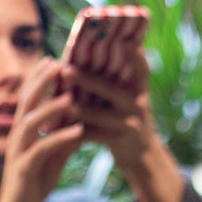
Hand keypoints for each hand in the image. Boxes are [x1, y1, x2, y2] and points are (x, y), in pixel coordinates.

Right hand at [0, 57, 86, 201]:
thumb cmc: (33, 187)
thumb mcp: (53, 161)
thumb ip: (63, 143)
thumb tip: (81, 126)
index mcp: (23, 133)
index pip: (29, 99)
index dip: (39, 79)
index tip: (54, 61)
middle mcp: (17, 137)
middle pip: (25, 102)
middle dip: (41, 82)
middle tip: (59, 64)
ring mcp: (18, 152)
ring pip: (31, 122)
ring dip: (51, 108)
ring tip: (71, 97)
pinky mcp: (23, 169)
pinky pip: (42, 149)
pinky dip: (60, 138)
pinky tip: (78, 132)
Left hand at [63, 50, 184, 201]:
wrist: (145, 159)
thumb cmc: (132, 122)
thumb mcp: (135, 101)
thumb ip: (122, 82)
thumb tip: (98, 58)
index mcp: (140, 92)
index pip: (140, 70)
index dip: (134, 57)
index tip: (124, 42)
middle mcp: (137, 106)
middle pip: (110, 90)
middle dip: (87, 80)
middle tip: (65, 69)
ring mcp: (129, 125)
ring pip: (98, 114)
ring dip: (76, 107)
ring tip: (58, 100)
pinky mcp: (118, 142)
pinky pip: (92, 135)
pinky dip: (74, 131)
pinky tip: (56, 126)